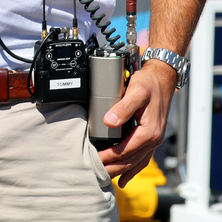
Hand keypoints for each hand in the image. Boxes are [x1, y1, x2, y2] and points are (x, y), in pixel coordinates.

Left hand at [98, 58, 176, 186]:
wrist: (162, 79)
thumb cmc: (148, 83)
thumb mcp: (135, 92)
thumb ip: (122, 107)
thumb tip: (108, 121)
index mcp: (149, 131)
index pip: (125, 150)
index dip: (109, 156)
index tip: (95, 159)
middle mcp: (153, 139)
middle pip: (131, 160)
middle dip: (113, 167)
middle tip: (95, 172)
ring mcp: (154, 139)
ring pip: (137, 161)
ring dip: (122, 171)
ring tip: (107, 178)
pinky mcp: (151, 137)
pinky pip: (143, 158)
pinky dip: (134, 168)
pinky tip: (125, 177)